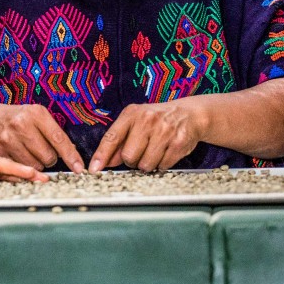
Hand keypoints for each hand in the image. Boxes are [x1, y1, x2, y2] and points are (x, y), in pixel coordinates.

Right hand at [0, 103, 85, 172]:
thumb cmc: (17, 119)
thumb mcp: (36, 116)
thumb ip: (53, 132)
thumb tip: (73, 156)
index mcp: (35, 113)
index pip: (58, 139)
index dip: (71, 156)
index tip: (80, 168)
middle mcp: (20, 125)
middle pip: (48, 157)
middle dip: (49, 158)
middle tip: (41, 151)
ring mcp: (7, 139)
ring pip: (34, 166)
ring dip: (35, 164)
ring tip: (28, 153)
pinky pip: (18, 169)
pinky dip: (22, 168)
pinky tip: (18, 157)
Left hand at [89, 100, 203, 172]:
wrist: (189, 114)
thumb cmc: (157, 119)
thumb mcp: (136, 122)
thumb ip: (120, 141)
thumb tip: (106, 162)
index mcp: (132, 114)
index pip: (112, 137)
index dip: (101, 155)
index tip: (94, 169)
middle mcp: (147, 120)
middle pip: (129, 156)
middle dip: (132, 160)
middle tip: (140, 152)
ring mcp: (164, 131)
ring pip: (146, 165)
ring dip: (147, 164)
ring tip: (154, 151)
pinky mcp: (179, 143)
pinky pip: (163, 166)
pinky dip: (162, 164)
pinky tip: (165, 152)